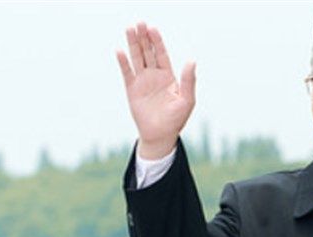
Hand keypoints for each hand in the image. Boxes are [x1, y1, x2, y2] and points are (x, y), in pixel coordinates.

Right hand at [116, 22, 195, 158]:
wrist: (160, 136)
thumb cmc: (176, 120)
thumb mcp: (186, 100)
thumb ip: (188, 81)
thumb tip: (191, 61)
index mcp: (168, 77)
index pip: (162, 54)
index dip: (157, 41)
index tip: (153, 29)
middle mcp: (154, 76)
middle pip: (148, 52)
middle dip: (144, 38)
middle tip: (140, 24)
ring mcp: (142, 82)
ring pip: (137, 58)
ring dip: (133, 44)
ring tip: (129, 29)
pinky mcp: (132, 90)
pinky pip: (127, 73)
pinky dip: (123, 62)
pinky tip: (120, 51)